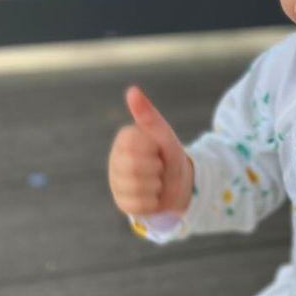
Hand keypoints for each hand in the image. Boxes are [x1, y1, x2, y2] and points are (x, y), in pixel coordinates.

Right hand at [108, 85, 193, 216]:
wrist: (181, 184)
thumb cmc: (169, 155)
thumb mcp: (164, 135)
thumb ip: (148, 115)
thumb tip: (132, 90)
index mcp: (123, 140)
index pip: (134, 145)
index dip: (152, 149)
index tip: (156, 150)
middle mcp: (115, 160)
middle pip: (134, 167)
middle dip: (155, 169)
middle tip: (158, 167)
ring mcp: (116, 182)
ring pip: (137, 187)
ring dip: (156, 186)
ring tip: (156, 181)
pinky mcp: (122, 202)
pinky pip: (139, 205)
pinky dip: (153, 202)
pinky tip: (153, 196)